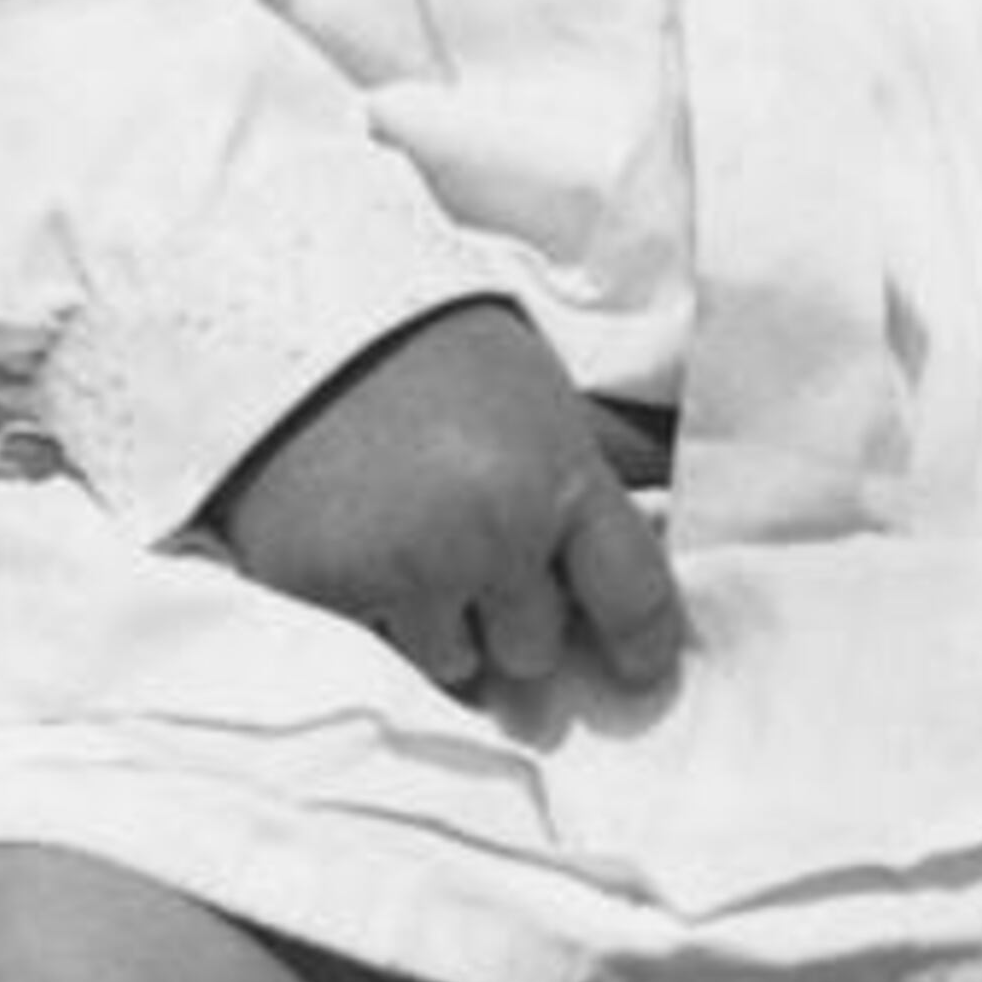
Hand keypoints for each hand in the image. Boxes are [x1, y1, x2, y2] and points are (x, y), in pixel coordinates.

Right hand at [207, 301, 685, 698]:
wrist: (298, 316)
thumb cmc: (437, 350)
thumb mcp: (542, 393)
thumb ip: (606, 458)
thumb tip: (683, 498)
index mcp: (559, 479)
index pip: (634, 602)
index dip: (640, 645)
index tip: (633, 664)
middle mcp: (490, 533)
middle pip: (536, 649)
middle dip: (511, 616)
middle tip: (472, 547)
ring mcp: (403, 567)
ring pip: (452, 665)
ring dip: (438, 626)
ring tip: (408, 544)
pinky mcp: (323, 591)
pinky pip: (373, 652)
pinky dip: (369, 617)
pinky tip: (355, 548)